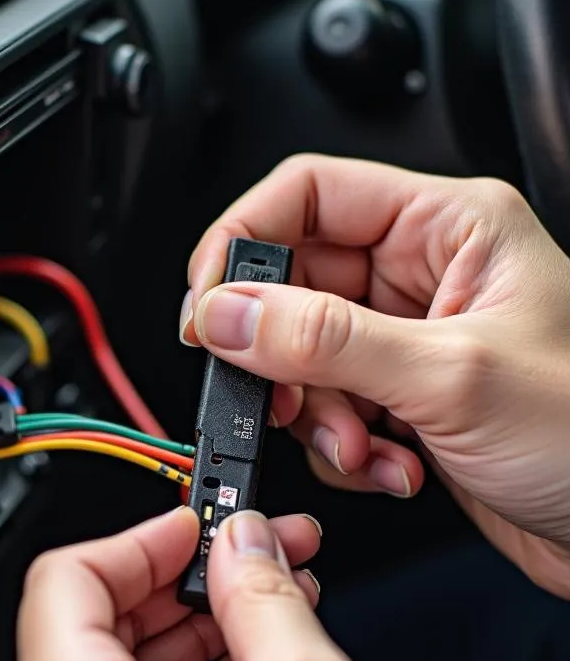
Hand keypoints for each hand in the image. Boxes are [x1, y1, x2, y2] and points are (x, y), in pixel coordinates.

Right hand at [182, 154, 569, 597]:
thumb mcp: (451, 376)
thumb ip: (326, 340)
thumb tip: (228, 313)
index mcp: (447, 228)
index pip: (307, 196)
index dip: (242, 244)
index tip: (208, 309)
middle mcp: (419, 278)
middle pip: (290, 288)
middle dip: (280, 358)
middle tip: (282, 397)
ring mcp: (403, 344)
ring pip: (297, 361)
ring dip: (315, 417)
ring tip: (365, 444)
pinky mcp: (397, 401)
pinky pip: (323, 413)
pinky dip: (342, 450)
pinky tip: (394, 464)